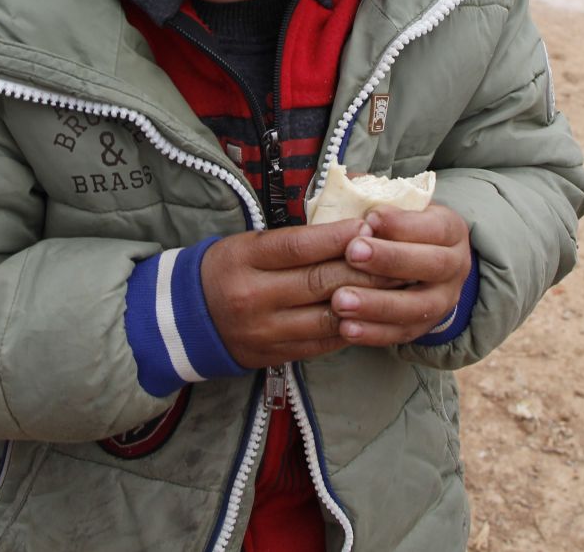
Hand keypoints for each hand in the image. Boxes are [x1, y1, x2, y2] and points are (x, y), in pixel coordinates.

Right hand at [203, 220, 400, 368]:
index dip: (338, 237)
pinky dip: (352, 328)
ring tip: (396, 288)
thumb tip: (347, 232)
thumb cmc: (225, 270)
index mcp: (245, 259)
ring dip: (368, 301)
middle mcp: (255, 296)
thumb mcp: (247, 245)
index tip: (368, 228)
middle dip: (365, 269)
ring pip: (328, 316)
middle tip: (399, 257)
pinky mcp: (276, 355)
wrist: (185, 319)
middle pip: (320, 281)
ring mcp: (266, 330)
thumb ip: (290, 242)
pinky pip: (323, 343)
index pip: (298, 246)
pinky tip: (374, 315)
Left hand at [331, 205, 471, 345]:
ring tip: (339, 300)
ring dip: (377, 304)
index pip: (434, 226)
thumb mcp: (393, 205)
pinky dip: (373, 333)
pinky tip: (345, 328)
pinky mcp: (423, 328)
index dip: (403, 224)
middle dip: (390, 259)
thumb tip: (344, 184)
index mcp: (450, 230)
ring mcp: (442, 301)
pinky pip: (400, 334)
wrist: (420, 264)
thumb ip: (372, 193)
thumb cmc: (396, 227)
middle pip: (431, 265)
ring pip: (416, 306)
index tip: (369, 217)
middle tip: (353, 253)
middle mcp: (455, 266)